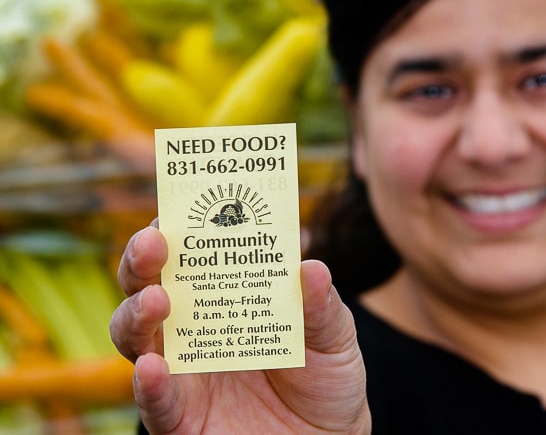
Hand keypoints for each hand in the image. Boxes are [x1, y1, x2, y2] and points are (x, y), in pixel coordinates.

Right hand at [110, 220, 370, 433]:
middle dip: (143, 259)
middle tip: (155, 242)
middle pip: (150, 285)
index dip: (179, 228)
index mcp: (228, 297)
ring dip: (137, 313)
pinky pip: (154, 401)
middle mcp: (196, 327)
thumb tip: (311, 266)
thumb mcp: (335, 335)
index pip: (192, 255)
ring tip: (158, 300)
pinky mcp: (180, 418)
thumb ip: (322, 306)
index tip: (180, 205)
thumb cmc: (326, 377)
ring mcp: (183, 372)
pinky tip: (153, 367)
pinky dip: (148, 384)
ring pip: (136, 335)